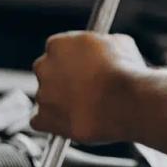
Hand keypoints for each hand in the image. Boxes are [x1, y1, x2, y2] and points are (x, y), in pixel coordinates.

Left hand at [31, 32, 146, 142]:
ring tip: (85, 108)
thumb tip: (108, 49)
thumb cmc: (124, 72)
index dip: (74, 59)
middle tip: (83, 87)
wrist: (126, 102)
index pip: (58, 49)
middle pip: (47, 72)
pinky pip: (40, 121)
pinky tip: (70, 121)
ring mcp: (43, 94)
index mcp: (60, 44)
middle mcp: (45, 66)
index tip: (84, 66)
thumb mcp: (120, 43)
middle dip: (63, 79)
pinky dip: (52, 123)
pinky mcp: (44, 118)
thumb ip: (104, 44)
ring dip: (60, 102)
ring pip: (46, 97)